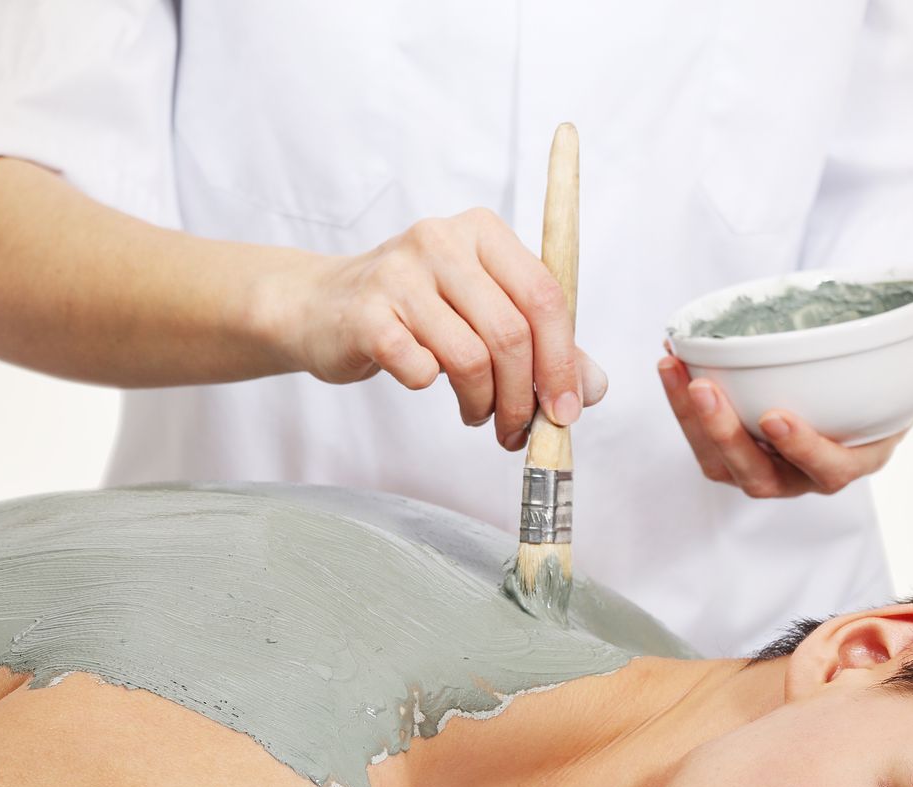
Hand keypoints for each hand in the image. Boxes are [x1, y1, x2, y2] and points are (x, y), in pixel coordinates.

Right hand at [276, 209, 607, 448]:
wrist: (321, 307)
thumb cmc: (414, 311)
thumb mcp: (481, 311)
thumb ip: (541, 344)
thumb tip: (591, 389)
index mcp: (483, 231)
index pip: (545, 295)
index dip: (563, 360)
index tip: (568, 409)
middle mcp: (442, 240)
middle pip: (511, 333)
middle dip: (523, 396)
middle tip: (517, 429)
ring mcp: (400, 274)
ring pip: (470, 358)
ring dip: (482, 403)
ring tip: (476, 413)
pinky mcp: (367, 315)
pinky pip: (421, 369)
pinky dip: (431, 388)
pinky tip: (425, 381)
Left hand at [659, 284, 912, 497]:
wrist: (853, 402)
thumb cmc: (890, 388)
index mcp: (855, 459)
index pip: (829, 471)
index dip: (804, 450)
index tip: (779, 416)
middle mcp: (804, 475)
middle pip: (759, 477)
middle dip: (727, 437)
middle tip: (705, 389)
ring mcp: (765, 468)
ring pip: (721, 464)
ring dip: (692, 423)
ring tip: (677, 369)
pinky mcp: (733, 453)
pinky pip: (701, 443)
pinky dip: (680, 407)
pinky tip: (671, 360)